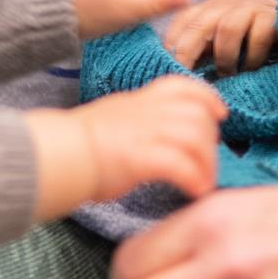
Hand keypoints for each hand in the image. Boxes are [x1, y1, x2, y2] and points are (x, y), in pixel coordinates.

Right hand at [75, 75, 227, 200]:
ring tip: (203, 182)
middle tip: (207, 162)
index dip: (207, 98)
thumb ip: (138, 121)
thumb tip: (156, 136)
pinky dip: (195, 179)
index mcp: (137, 100)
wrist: (57, 155)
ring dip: (207, 163)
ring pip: (195, 137)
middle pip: (197, 114)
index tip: (219, 114)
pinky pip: (182, 165)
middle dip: (211, 139)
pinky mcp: (140, 158)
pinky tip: (194, 192)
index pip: (181, 86)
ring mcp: (143, 132)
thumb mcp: (112, 118)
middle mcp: (145, 111)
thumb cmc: (76, 145)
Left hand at [164, 0, 277, 73]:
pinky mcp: (271, 18)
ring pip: (228, 29)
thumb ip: (196, 52)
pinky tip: (251, 69)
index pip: (179, 25)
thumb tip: (178, 79)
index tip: (171, 71)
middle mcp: (222, 7)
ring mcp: (247, 10)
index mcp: (202, 12)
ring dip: (225, 57)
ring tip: (227, 76)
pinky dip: (252, 57)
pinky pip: (259, 37)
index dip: (172, 49)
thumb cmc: (236, 33)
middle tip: (190, 79)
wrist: (276, 7)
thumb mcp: (212, 39)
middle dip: (189, 53)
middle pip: (198, 26)